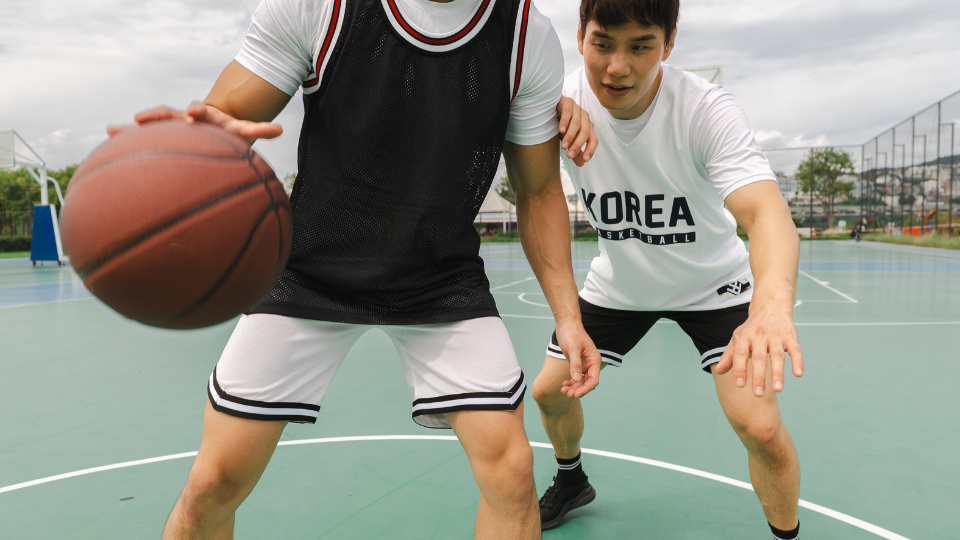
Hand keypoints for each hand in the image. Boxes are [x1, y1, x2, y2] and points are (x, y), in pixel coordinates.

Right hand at [106, 101, 282, 144]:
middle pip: (170, 114)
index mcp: (205, 117)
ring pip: (151, 125)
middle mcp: (184, 120)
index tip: (193, 113)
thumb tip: (281, 128)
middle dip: (158, 116)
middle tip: (142, 117)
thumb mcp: (243, 130)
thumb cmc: (227, 133)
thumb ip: (259, 130)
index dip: (196, 111)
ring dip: (136, 127)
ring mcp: (171, 127)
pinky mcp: (163, 136)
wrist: (212, 128)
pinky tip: (108, 134)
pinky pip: (142, 136)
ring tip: (115, 129)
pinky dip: (126, 136)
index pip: (200, 111)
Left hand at [555, 320, 601, 397]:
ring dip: (574, 387)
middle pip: (588, 383)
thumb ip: (575, 364)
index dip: (586, 389)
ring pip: (581, 381)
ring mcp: (584, 365)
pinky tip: (564, 384)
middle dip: (578, 389)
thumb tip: (577, 379)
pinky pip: (576, 377)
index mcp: (594, 360)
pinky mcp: (577, 364)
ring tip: (563, 390)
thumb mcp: (573, 348)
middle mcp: (591, 364)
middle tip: (567, 393)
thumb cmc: (571, 333)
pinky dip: (571, 382)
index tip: (576, 394)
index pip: (593, 380)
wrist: (566, 325)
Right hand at [556, 96, 596, 166]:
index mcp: (588, 127)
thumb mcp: (568, 140)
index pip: (594, 139)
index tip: (585, 160)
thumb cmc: (562, 125)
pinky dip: (565, 122)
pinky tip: (561, 130)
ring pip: (577, 123)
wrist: (552, 107)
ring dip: (570, 136)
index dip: (590, 150)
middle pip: (585, 133)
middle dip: (578, 145)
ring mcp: (577, 109)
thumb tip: (581, 164)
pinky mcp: (567, 102)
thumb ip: (575, 150)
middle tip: (569, 155)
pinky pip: (568, 112)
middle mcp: (585, 118)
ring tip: (563, 146)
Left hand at [714, 310, 803, 395]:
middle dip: (759, 376)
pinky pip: (795, 350)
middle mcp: (760, 335)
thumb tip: (718, 371)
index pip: (740, 354)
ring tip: (777, 389)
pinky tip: (798, 374)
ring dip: (778, 373)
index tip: (740, 385)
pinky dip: (797, 361)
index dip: (739, 369)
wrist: (770, 307)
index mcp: (744, 336)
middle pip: (759, 358)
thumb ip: (729, 356)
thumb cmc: (751, 329)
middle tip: (758, 394)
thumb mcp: (738, 338)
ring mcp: (776, 335)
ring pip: (778, 356)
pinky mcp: (791, 336)